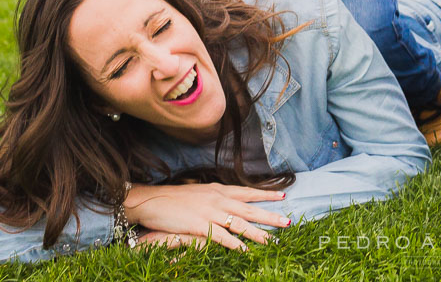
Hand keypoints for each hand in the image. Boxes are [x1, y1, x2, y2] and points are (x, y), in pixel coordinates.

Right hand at [124, 182, 289, 252]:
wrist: (152, 200)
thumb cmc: (173, 198)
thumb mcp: (198, 192)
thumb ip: (213, 196)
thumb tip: (225, 199)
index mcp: (218, 190)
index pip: (247, 192)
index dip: (265, 195)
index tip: (283, 197)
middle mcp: (218, 199)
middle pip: (250, 208)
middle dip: (270, 216)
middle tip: (288, 222)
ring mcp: (210, 211)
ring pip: (240, 224)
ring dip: (258, 233)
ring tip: (273, 241)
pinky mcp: (200, 225)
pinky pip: (222, 236)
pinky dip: (235, 244)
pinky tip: (245, 251)